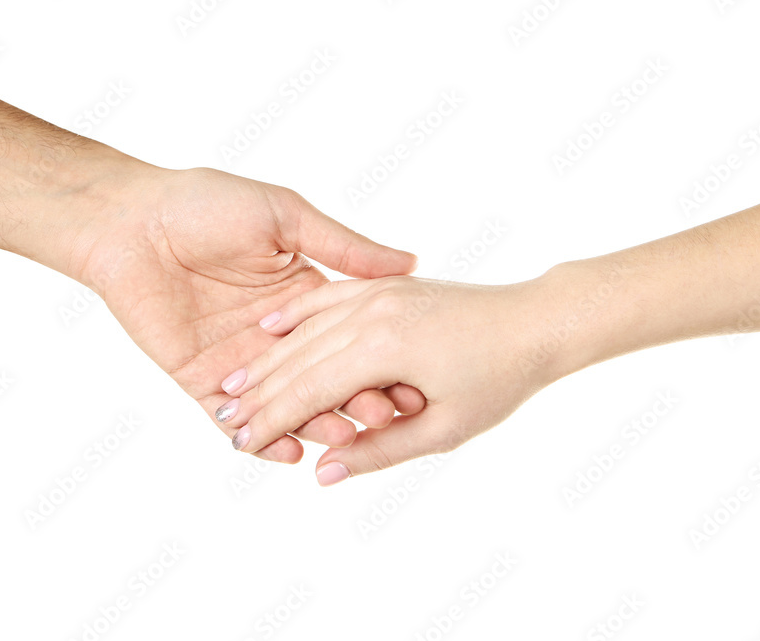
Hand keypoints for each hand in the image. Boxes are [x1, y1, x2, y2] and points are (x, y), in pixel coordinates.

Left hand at [69, 166, 424, 462]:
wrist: (131, 220)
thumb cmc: (207, 204)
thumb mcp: (285, 217)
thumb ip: (343, 247)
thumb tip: (410, 262)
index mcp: (301, 297)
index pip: (348, 338)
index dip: (378, 358)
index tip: (412, 378)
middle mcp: (275, 336)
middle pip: (322, 377)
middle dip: (353, 397)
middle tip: (385, 418)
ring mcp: (239, 362)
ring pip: (284, 404)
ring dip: (314, 423)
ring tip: (342, 440)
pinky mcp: (201, 380)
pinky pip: (232, 419)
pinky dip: (260, 438)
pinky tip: (288, 455)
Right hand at [218, 274, 575, 482]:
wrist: (536, 321)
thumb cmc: (498, 381)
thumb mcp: (444, 429)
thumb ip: (379, 451)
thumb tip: (321, 475)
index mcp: (384, 349)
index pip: (309, 391)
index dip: (271, 421)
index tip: (239, 444)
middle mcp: (372, 313)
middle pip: (299, 358)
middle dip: (260, 393)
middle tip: (224, 420)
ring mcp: (378, 293)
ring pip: (306, 327)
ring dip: (268, 357)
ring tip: (234, 383)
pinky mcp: (386, 284)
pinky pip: (328, 297)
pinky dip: (296, 314)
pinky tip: (271, 327)